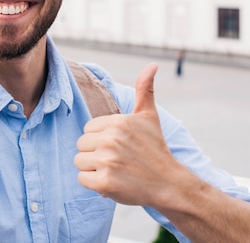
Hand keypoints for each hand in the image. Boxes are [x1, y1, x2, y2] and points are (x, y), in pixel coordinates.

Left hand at [74, 63, 181, 205]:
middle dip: (95, 154)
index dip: (100, 139)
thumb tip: (152, 65)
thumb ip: (144, 89)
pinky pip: (82, 179)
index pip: (87, 129)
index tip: (119, 146)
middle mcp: (111, 139)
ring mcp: (107, 161)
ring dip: (93, 169)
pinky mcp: (105, 183)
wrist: (169, 184)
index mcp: (118, 122)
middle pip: (81, 145)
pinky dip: (94, 184)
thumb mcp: (149, 117)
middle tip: (117, 160)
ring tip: (115, 170)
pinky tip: (113, 182)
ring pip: (79, 162)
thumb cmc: (155, 149)